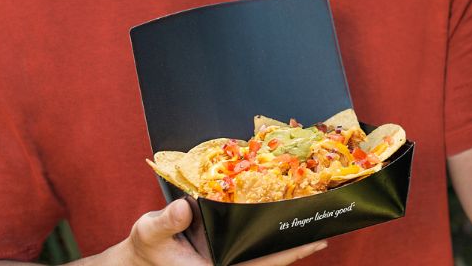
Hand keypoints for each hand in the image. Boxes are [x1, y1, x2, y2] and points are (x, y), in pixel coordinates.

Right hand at [113, 199, 327, 264]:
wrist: (144, 253)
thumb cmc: (147, 247)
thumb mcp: (150, 232)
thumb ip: (165, 223)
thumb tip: (184, 211)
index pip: (264, 262)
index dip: (291, 253)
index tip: (316, 242)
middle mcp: (232, 264)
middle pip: (274, 256)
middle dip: (299, 243)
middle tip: (327, 227)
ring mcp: (232, 256)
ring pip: (267, 249)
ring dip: (288, 235)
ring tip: (315, 219)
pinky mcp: (229, 247)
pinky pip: (256, 239)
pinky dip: (271, 227)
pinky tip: (284, 214)